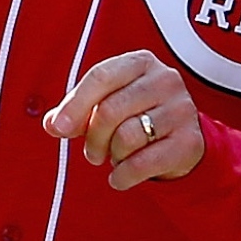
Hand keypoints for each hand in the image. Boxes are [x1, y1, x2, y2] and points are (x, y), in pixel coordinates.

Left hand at [45, 50, 205, 191]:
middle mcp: (165, 80)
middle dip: (93, 138)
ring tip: (115, 158)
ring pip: (126, 138)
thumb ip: (78, 111)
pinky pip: (141, 164)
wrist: (184, 140)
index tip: (58, 128)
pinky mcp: (189, 141)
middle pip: (110, 110)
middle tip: (93, 153)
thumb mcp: (109, 104)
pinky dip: (122, 176)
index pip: (100, 76)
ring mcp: (181, 110)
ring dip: (112, 156)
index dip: (74, 105)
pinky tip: (120, 177)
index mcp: (141, 62)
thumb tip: (52, 124)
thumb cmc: (139, 116)